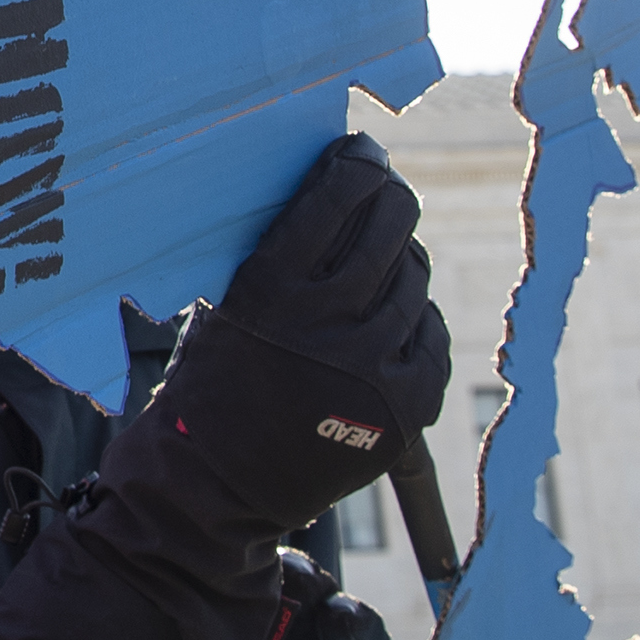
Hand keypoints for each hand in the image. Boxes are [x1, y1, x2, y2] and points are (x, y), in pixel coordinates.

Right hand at [142, 133, 454, 534]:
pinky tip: (387, 323)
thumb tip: (333, 196)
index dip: (356, 161)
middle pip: (392, 224)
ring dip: (398, 262)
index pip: (340, 195)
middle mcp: (330, 323)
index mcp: (273, 289)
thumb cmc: (208, 385)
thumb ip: (277, 257)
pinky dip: (413, 320)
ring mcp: (376, 367)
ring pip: (415, 276)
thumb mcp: (222, 306)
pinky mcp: (408, 406)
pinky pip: (431, 333)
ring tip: (376, 269)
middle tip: (382, 191)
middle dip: (389, 197)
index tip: (359, 152)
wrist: (214, 487)